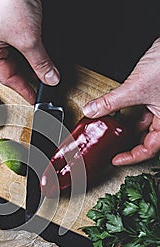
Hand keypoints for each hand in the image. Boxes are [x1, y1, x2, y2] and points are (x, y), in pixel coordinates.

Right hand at [0, 0, 59, 103]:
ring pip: (20, 58)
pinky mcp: (14, 23)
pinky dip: (35, 53)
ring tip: (47, 75)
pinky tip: (44, 58)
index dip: (23, 89)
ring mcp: (3, 33)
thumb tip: (50, 78)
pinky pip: (25, 46)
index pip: (6, 77)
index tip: (35, 98)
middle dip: (29, 78)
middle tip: (44, 88)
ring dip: (34, 66)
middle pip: (12, 69)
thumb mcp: (30, 40)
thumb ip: (41, 63)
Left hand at [83, 37, 159, 164]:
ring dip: (127, 126)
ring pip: (144, 122)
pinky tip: (117, 111)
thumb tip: (92, 110)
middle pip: (147, 138)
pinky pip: (143, 108)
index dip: (132, 157)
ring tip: (110, 129)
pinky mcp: (158, 94)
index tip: (116, 159)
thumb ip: (112, 102)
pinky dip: (130, 111)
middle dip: (128, 142)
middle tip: (110, 146)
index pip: (150, 149)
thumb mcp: (135, 87)